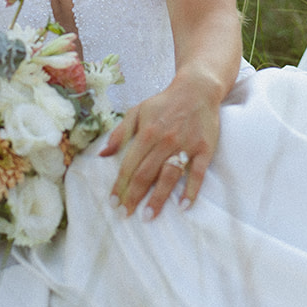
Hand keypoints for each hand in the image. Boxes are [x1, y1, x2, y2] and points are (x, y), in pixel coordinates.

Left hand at [100, 69, 220, 218]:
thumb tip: (102, 154)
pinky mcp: (204, 149)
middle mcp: (164, 140)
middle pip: (146, 173)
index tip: (113, 203)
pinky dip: (191, 190)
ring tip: (148, 216)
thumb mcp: (137, 111)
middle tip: (125, 215)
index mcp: (146, 132)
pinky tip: (183, 206)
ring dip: (158, 197)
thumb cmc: (164, 103)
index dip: (119, 185)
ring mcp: (185, 145)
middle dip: (133, 196)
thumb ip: (119, 133)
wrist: (197, 90)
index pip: (129, 164)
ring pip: (169, 175)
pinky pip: (198, 173)